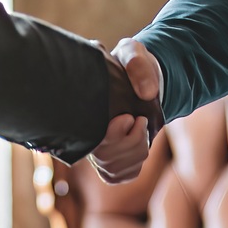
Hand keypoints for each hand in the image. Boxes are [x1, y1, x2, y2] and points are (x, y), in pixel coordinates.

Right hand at [89, 38, 162, 183]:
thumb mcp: (133, 53)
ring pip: (117, 169)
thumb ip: (137, 64)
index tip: (128, 118)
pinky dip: (137, 160)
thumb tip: (147, 92)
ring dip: (137, 148)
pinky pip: (126, 174)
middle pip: (106, 159)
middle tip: (137, 119)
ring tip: (137, 125)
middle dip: (131, 140)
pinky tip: (137, 141)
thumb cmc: (131, 64)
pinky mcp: (111, 166)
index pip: (89, 141)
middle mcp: (82, 138)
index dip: (113, 135)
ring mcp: (95, 155)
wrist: (139, 78)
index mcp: (80, 114)